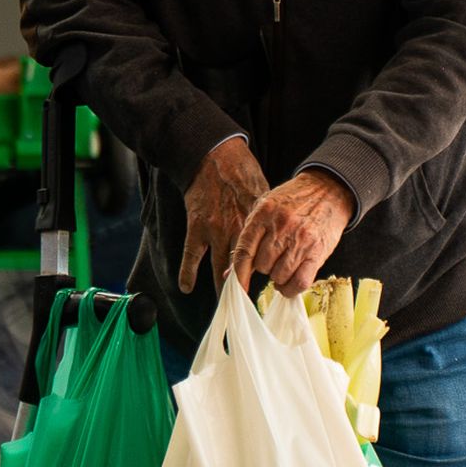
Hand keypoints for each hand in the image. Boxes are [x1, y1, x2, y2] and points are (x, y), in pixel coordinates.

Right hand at [180, 137, 268, 292]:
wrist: (215, 157)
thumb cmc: (243, 173)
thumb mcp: (265, 195)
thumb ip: (269, 220)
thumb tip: (279, 239)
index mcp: (257, 225)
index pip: (264, 258)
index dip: (268, 276)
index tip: (272, 291)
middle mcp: (238, 232)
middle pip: (243, 269)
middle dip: (245, 290)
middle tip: (248, 308)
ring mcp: (216, 231)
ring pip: (219, 269)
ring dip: (221, 288)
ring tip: (224, 306)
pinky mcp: (196, 227)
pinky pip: (191, 256)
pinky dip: (187, 273)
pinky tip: (186, 287)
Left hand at [230, 169, 353, 297]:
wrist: (328, 190)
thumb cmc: (294, 201)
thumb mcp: (267, 207)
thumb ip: (249, 235)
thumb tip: (231, 271)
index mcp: (264, 213)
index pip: (244, 251)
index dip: (239, 274)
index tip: (238, 286)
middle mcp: (282, 226)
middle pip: (262, 266)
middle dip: (264, 267)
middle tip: (273, 259)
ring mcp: (301, 240)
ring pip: (279, 276)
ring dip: (278, 277)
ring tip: (283, 267)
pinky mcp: (317, 252)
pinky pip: (300, 282)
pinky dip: (291, 289)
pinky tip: (289, 284)